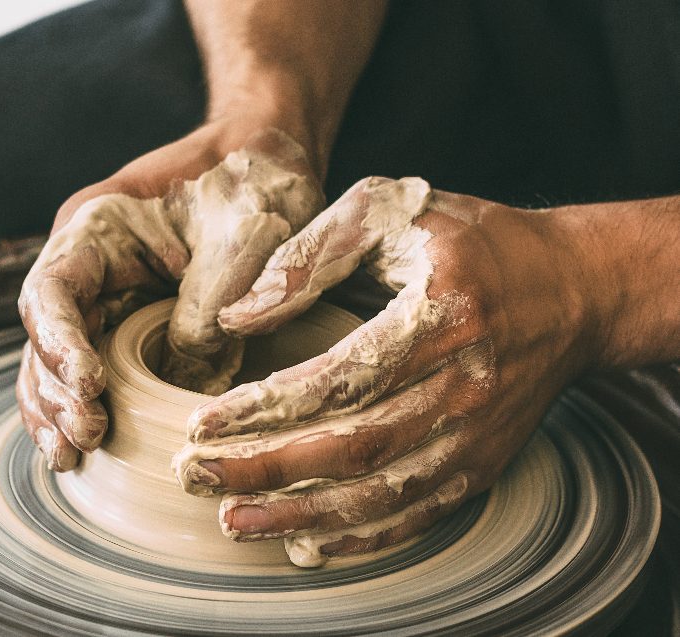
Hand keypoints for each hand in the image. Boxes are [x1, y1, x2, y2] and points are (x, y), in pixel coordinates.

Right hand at [16, 123, 322, 469]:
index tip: (90, 387)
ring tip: (71, 456)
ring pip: (58, 360)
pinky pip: (96, 368)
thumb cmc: (254, 185)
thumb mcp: (242, 240)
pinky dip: (86, 406)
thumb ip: (207, 309)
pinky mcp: (132, 323)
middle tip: (88, 436)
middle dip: (58, 390)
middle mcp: (91, 265)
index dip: (59, 342)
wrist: (269, 163)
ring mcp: (108, 296)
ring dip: (60, 409)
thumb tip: (184, 384)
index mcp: (99, 227)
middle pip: (44, 335)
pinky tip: (85, 448)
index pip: (53, 290)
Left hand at [174, 176, 598, 565]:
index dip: (265, 407)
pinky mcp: (482, 461)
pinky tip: (306, 545)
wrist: (571, 289)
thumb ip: (311, 254)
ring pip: (381, 493)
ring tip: (233, 520)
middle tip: (193, 476)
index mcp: (439, 314)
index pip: (339, 377)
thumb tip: (238, 316)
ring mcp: (477, 433)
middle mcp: (465, 384)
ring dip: (302, 516)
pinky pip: (418, 512)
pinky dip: (360, 537)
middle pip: (353, 447)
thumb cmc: (472, 241)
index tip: (201, 423)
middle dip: (265, 469)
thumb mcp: (392, 209)